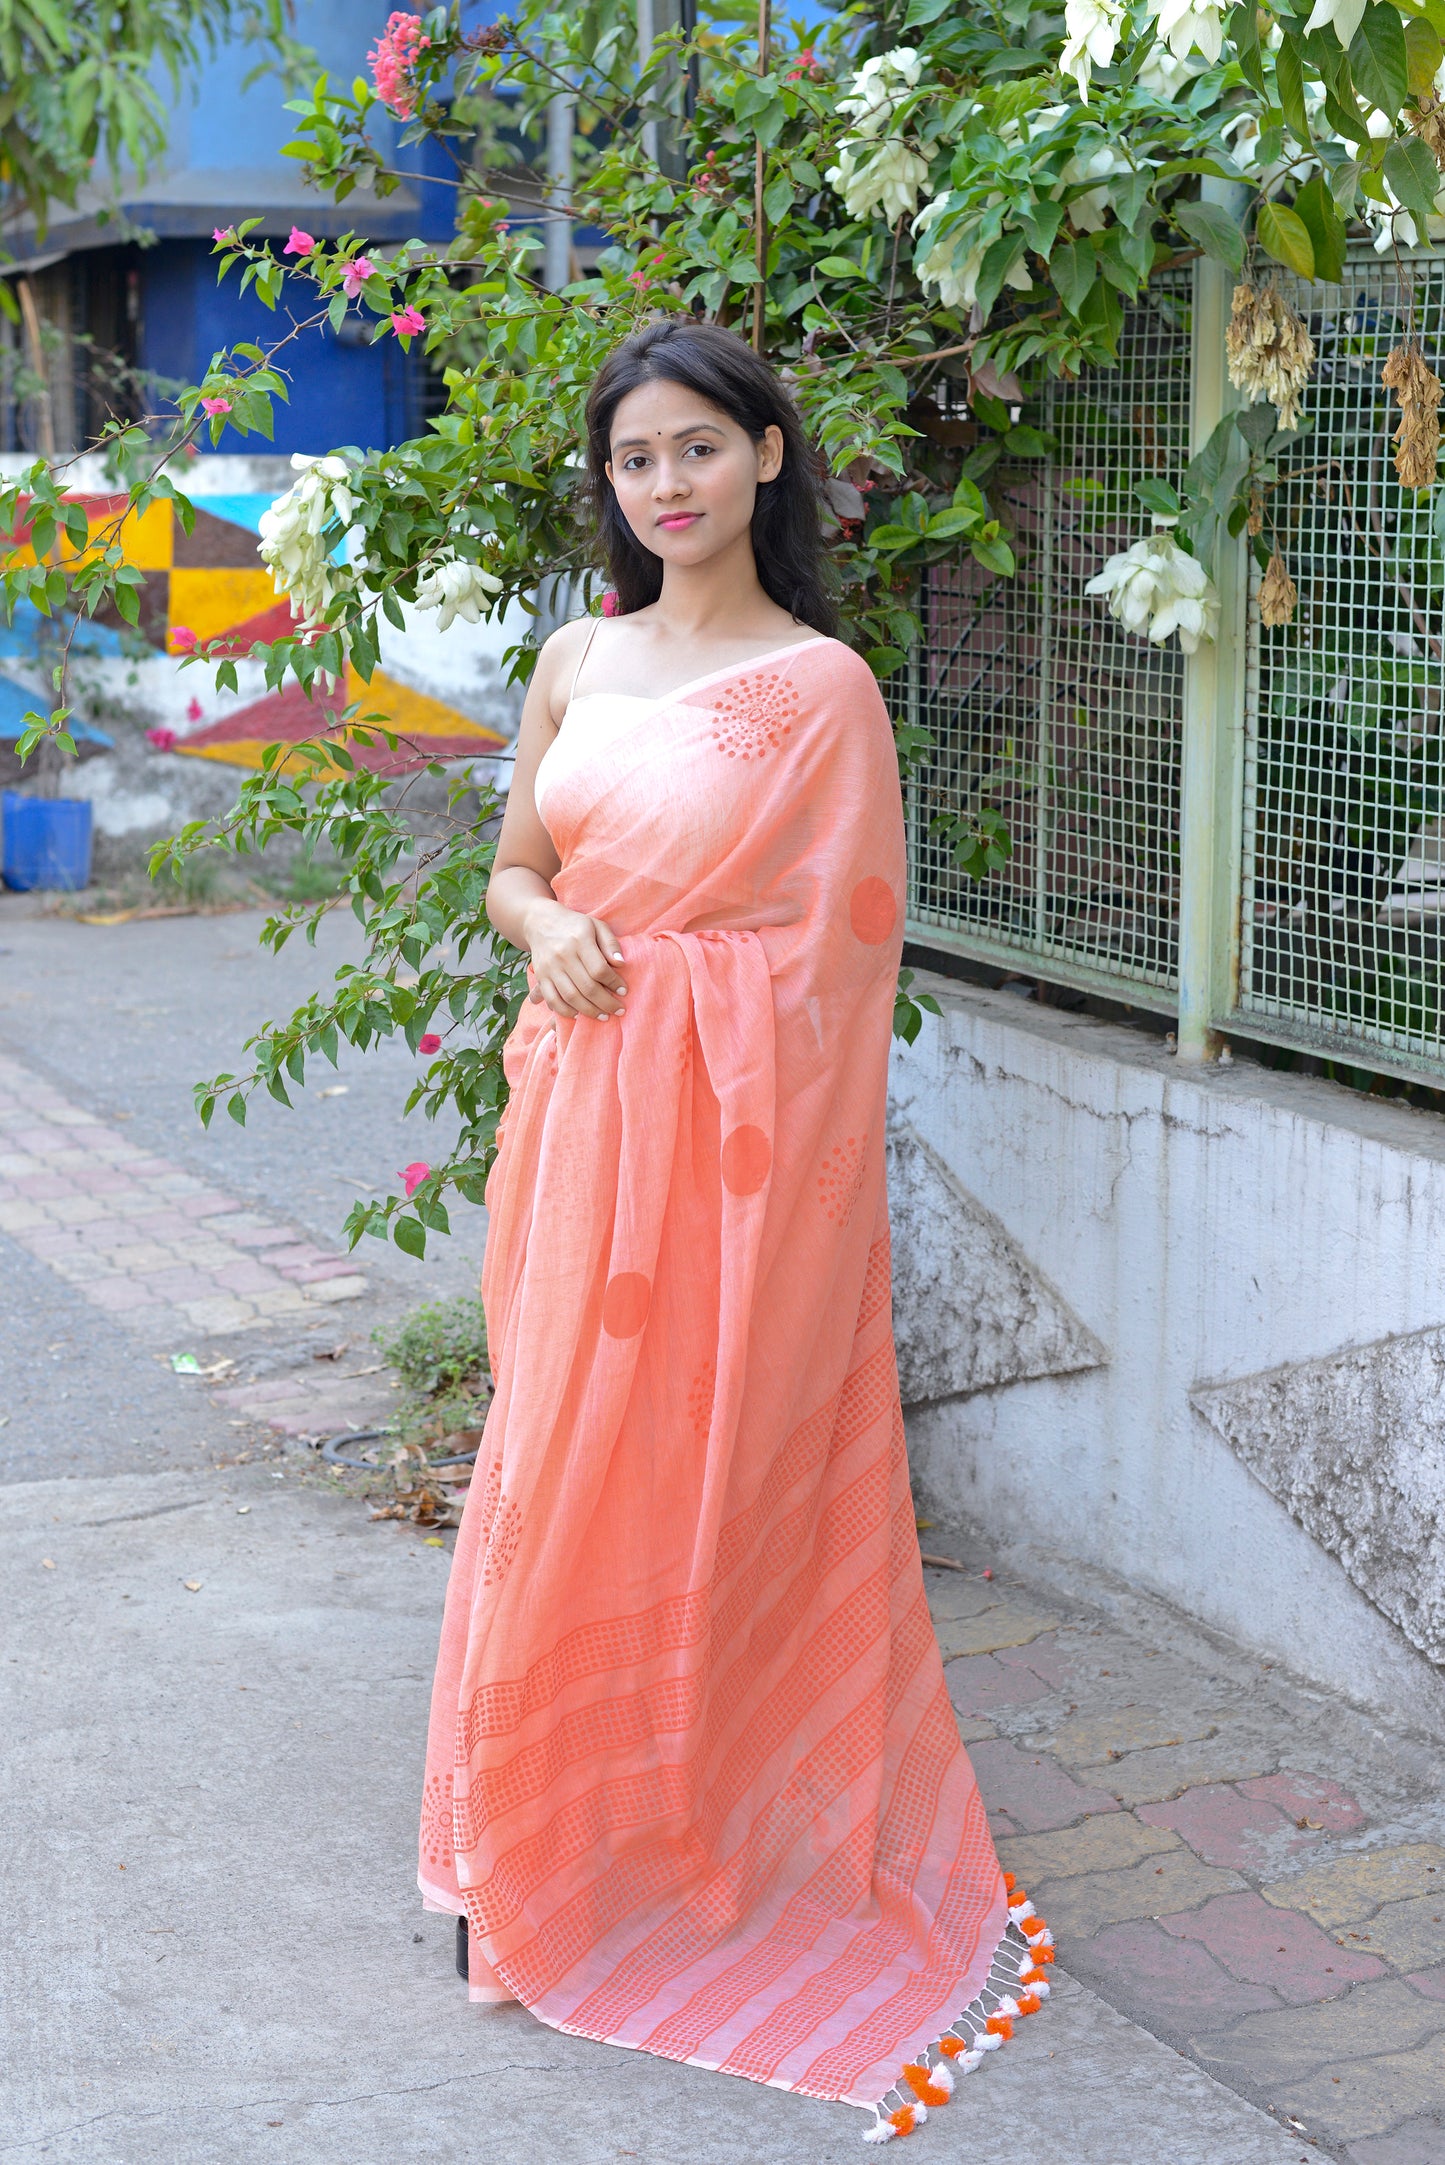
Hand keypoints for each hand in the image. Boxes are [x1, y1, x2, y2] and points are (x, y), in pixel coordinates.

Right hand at [522, 900, 627, 1020]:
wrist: (541, 923)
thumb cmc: (575, 925)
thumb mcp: (597, 926)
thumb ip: (610, 944)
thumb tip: (621, 964)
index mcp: (580, 940)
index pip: (599, 969)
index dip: (614, 983)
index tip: (624, 991)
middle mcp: (563, 955)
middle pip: (587, 986)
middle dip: (606, 1003)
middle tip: (618, 1010)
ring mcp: (550, 968)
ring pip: (571, 996)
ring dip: (589, 1011)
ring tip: (603, 1016)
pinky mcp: (541, 977)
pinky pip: (552, 999)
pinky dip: (566, 1011)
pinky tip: (579, 1015)